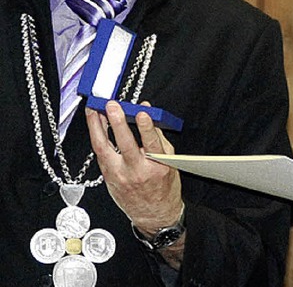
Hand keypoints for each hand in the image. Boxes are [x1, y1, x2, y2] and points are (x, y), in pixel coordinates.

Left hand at [86, 101, 182, 233]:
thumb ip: (158, 137)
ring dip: (97, 127)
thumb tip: (149, 115)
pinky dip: (97, 138)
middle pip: (124, 144)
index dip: (146, 127)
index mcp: (157, 166)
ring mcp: (120, 176)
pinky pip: (100, 156)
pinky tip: (95, 126)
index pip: (151, 143)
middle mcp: (137, 172)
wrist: (154, 214)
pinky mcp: (108, 179)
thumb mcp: (170, 162)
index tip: (141, 112)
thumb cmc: (164, 187)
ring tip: (94, 111)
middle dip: (116, 122)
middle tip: (112, 106)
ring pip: (104, 149)